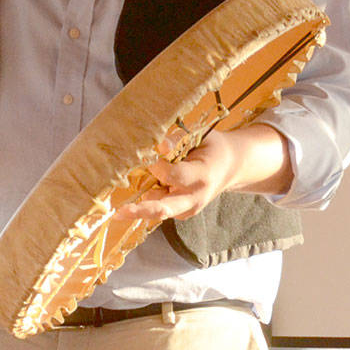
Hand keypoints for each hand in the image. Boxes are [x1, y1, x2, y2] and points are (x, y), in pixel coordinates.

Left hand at [113, 125, 292, 222]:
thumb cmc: (212, 147)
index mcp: (202, 176)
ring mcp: (189, 208)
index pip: (173, 176)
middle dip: (141, 210)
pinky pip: (160, 206)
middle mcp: (195, 197)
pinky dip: (150, 197)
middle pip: (165, 208)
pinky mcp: (182, 213)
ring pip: (158, 209)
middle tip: (118, 213)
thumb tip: (159, 147)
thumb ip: (179, 140)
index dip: (157, 166)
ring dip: (142, 200)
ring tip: (134, 186)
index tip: (147, 156)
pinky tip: (153, 183)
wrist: (230, 166)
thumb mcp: (200, 136)